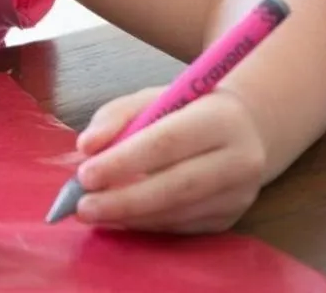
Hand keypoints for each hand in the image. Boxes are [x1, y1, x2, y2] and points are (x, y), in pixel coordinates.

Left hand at [70, 86, 267, 233]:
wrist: (244, 131)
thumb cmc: (186, 109)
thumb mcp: (152, 98)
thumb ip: (115, 116)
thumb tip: (86, 147)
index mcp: (220, 117)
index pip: (168, 142)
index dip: (124, 161)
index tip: (85, 175)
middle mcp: (239, 158)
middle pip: (176, 186)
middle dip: (124, 200)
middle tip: (82, 206)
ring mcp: (239, 194)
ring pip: (177, 212)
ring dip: (130, 216)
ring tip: (92, 212)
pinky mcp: (230, 219)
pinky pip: (181, 227)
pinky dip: (145, 224)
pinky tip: (119, 218)